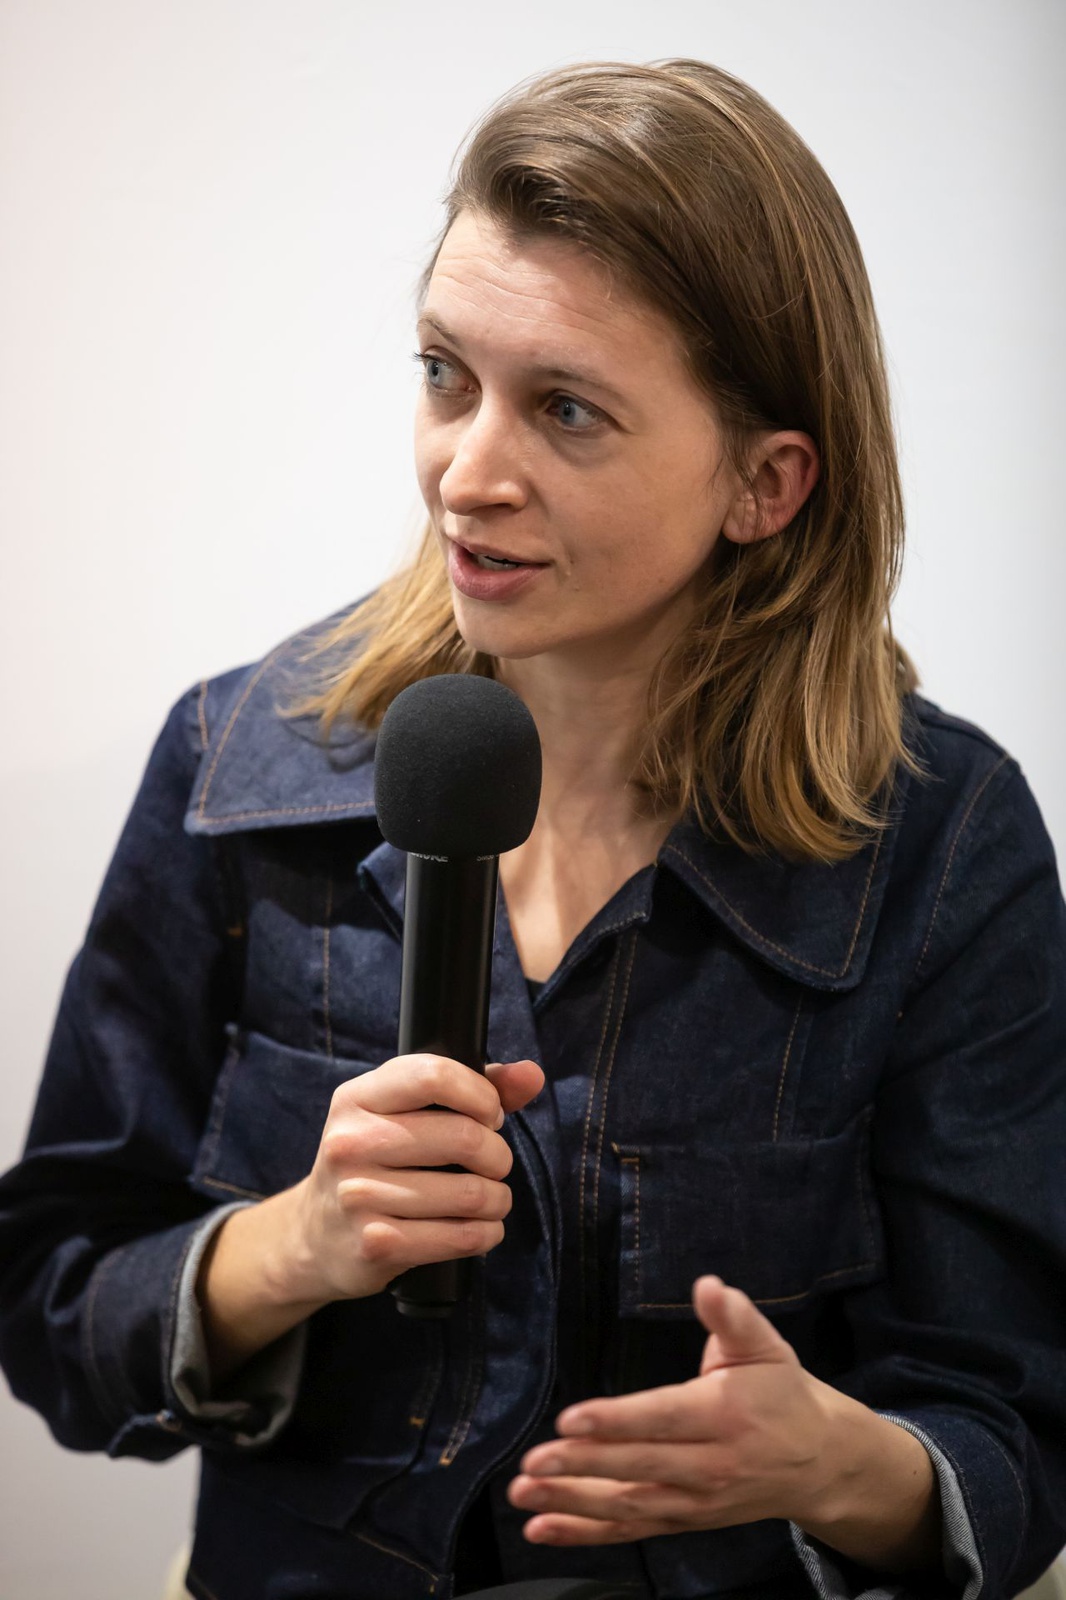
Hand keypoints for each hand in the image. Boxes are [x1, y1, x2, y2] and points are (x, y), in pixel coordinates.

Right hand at [283, 1052, 544, 1304]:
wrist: (315, 1236)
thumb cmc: (375, 1162)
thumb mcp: (403, 1114)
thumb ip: (471, 1088)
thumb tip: (531, 1074)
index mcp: (357, 1099)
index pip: (433, 1075)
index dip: (480, 1094)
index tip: (490, 1115)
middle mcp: (351, 1143)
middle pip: (464, 1137)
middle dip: (497, 1154)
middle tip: (493, 1163)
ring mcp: (359, 1196)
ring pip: (471, 1192)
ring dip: (497, 1199)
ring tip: (490, 1198)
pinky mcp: (376, 1244)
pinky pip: (461, 1237)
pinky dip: (486, 1233)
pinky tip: (480, 1228)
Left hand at [508, 1275, 835, 1544]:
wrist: (819, 1462)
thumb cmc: (782, 1394)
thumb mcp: (765, 1347)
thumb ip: (733, 1317)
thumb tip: (709, 1286)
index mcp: (723, 1415)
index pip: (662, 1418)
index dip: (616, 1421)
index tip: (571, 1418)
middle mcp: (708, 1465)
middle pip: (637, 1467)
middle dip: (581, 1465)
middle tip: (533, 1462)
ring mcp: (694, 1501)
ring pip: (627, 1506)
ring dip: (572, 1503)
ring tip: (524, 1494)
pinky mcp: (684, 1521)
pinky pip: (631, 1531)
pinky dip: (585, 1534)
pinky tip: (542, 1529)